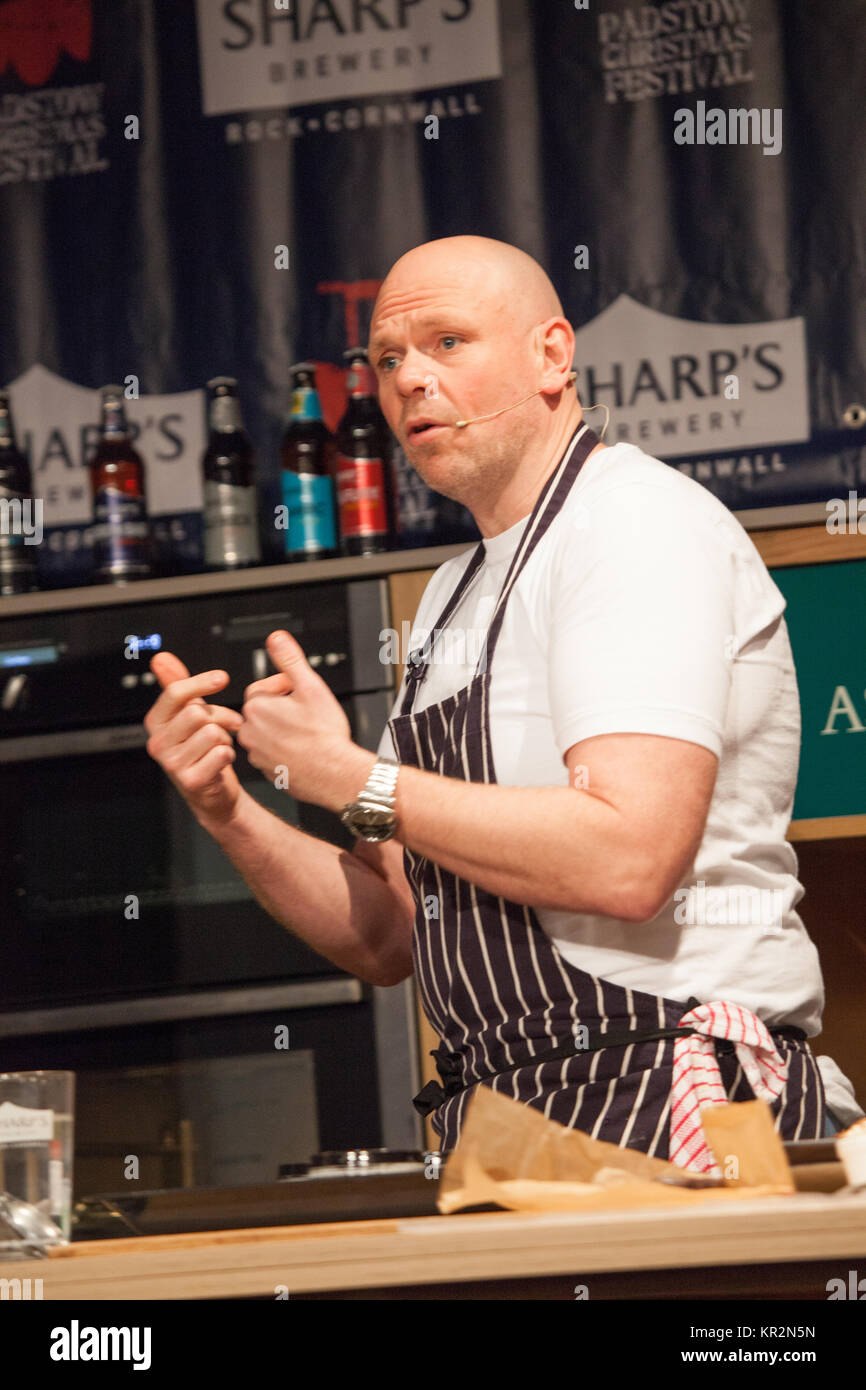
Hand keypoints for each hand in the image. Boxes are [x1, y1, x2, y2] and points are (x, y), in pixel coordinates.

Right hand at [144, 652, 244, 825]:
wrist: (213, 793)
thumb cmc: (201, 749)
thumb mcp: (187, 713)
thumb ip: (176, 684)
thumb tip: (161, 658)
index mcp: (155, 723)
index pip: (175, 693)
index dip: (201, 682)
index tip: (221, 678)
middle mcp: (159, 743)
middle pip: (197, 713)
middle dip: (219, 717)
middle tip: (228, 724)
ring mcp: (172, 764)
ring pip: (212, 733)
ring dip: (225, 738)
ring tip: (221, 745)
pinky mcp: (191, 780)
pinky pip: (221, 753)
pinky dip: (229, 754)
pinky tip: (221, 760)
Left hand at [237, 630, 354, 805]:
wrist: (334, 773)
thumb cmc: (324, 735)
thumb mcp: (310, 686)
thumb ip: (289, 659)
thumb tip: (276, 638)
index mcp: (257, 708)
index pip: (261, 689)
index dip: (282, 687)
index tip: (298, 691)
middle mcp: (251, 732)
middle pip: (263, 712)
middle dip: (282, 709)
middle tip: (305, 712)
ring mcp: (257, 755)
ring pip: (267, 734)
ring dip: (282, 729)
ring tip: (305, 731)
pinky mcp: (267, 771)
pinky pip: (272, 755)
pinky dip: (284, 750)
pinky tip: (304, 750)